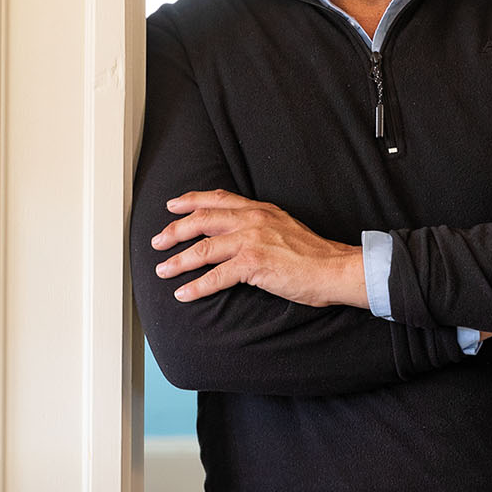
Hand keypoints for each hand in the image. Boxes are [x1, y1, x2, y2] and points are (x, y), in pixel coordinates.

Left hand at [150, 190, 369, 307]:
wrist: (334, 268)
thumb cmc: (313, 254)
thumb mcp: (284, 226)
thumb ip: (261, 224)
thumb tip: (239, 232)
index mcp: (260, 210)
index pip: (218, 199)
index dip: (191, 200)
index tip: (172, 205)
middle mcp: (253, 220)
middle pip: (202, 220)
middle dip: (175, 231)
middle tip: (157, 241)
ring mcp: (252, 241)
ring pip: (204, 248)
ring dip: (179, 260)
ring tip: (163, 270)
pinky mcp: (254, 264)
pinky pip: (217, 276)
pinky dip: (197, 286)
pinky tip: (184, 293)